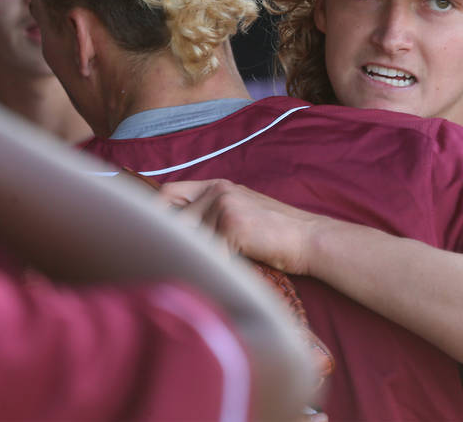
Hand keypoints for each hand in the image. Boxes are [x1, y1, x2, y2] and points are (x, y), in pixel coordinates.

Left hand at [161, 179, 324, 275]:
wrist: (310, 240)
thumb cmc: (276, 236)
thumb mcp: (240, 214)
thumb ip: (211, 216)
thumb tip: (173, 235)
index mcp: (217, 186)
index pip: (169, 193)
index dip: (156, 215)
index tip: (152, 238)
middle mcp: (218, 191)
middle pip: (175, 222)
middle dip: (177, 247)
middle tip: (177, 267)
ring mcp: (225, 205)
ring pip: (191, 242)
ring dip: (201, 261)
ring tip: (215, 272)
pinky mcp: (233, 224)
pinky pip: (210, 255)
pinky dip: (217, 270)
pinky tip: (230, 275)